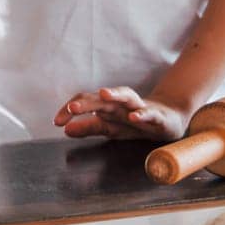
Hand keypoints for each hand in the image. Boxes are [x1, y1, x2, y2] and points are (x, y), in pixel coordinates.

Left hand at [54, 87, 189, 141]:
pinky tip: (135, 117)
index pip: (85, 103)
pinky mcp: (157, 116)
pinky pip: (149, 114)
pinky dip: (142, 114)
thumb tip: (65, 129)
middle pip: (102, 100)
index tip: (57, 122)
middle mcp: (120, 105)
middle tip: (72, 108)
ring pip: (126, 97)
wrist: (168, 118)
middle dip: (87, 103)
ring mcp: (139, 108)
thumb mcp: (109, 128)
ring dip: (115, 95)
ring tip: (103, 95)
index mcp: (107, 108)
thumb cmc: (133, 122)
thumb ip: (89, 127)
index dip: (70, 110)